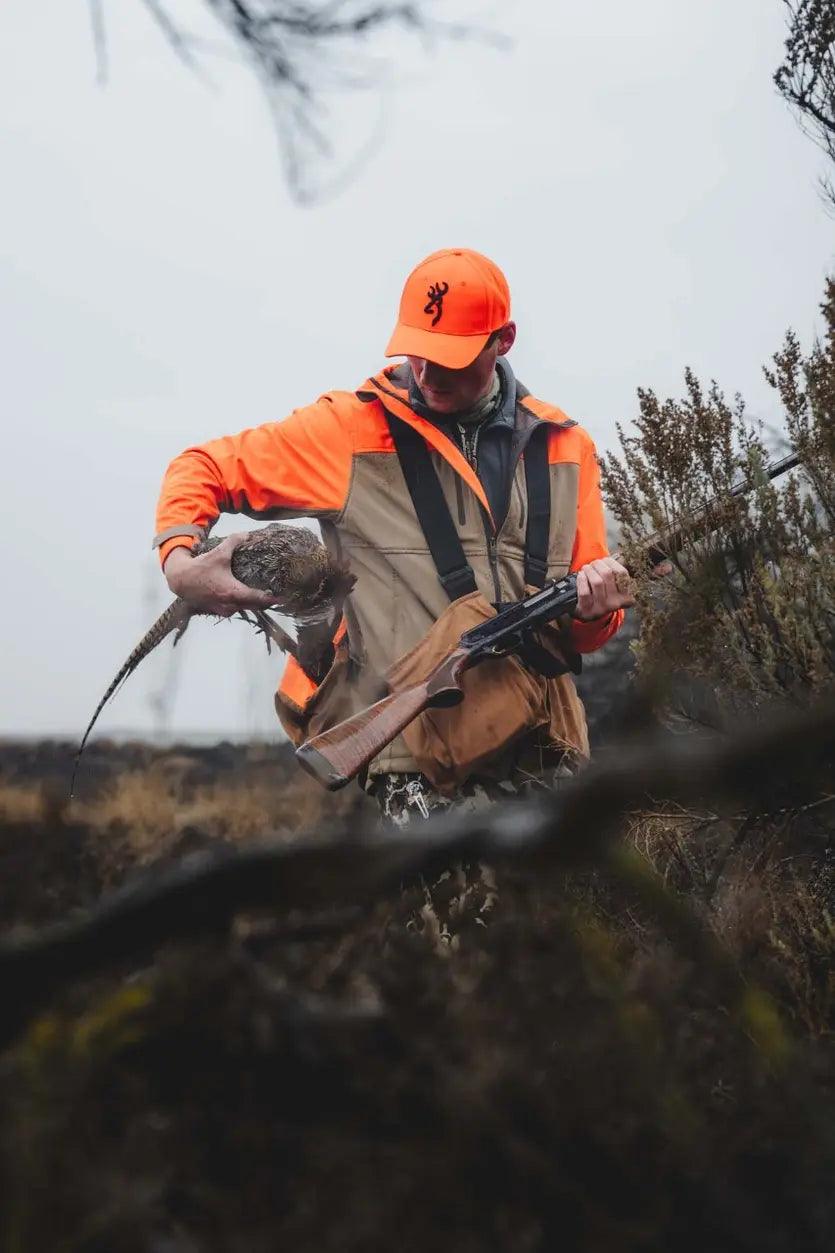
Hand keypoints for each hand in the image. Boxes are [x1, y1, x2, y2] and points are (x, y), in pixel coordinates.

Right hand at [163, 535, 277, 617]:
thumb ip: (235, 542)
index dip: (274, 599)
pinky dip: (241, 604)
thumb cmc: (200, 567)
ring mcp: (223, 610)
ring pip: (244, 609)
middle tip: (276, 595)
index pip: (260, 599)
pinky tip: (244, 596)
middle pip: (255, 606)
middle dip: (265, 601)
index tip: (284, 598)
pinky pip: (234, 609)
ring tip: (262, 595)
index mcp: (234, 592)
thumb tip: (247, 534)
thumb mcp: (219, 553)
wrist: (179, 580)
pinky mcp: (217, 611)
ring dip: (252, 603)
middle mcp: (230, 605)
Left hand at [574, 556, 634, 620]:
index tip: (605, 560)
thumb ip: (617, 574)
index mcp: (626, 596)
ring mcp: (601, 608)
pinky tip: (581, 575)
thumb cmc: (602, 595)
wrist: (588, 614)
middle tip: (593, 563)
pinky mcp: (587, 609)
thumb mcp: (614, 587)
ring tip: (586, 568)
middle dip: (598, 564)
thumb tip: (616, 556)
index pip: (622, 573)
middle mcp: (615, 603)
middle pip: (608, 574)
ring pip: (597, 582)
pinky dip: (581, 580)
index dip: (612, 562)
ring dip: (589, 570)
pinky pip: (585, 591)